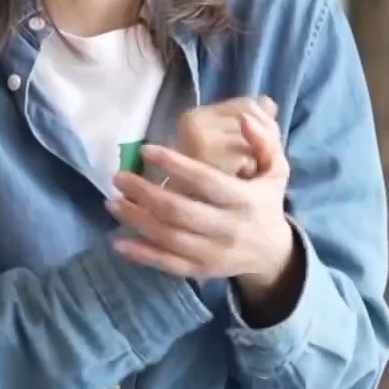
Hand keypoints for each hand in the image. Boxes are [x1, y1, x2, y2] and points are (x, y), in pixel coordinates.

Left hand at [109, 110, 297, 291]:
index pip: (206, 181)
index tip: (146, 149)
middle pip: (180, 211)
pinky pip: (168, 264)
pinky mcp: (201, 271)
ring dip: (137, 220)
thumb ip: (264, 142)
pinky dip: (142, 254)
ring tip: (112, 203)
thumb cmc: (267, 203)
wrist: (273, 254)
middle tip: (118, 178)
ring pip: (169, 238)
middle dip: (145, 193)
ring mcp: (213, 254)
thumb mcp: (276, 170)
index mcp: (245, 200)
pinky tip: (118, 241)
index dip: (175, 165)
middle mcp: (228, 229)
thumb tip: (245, 117)